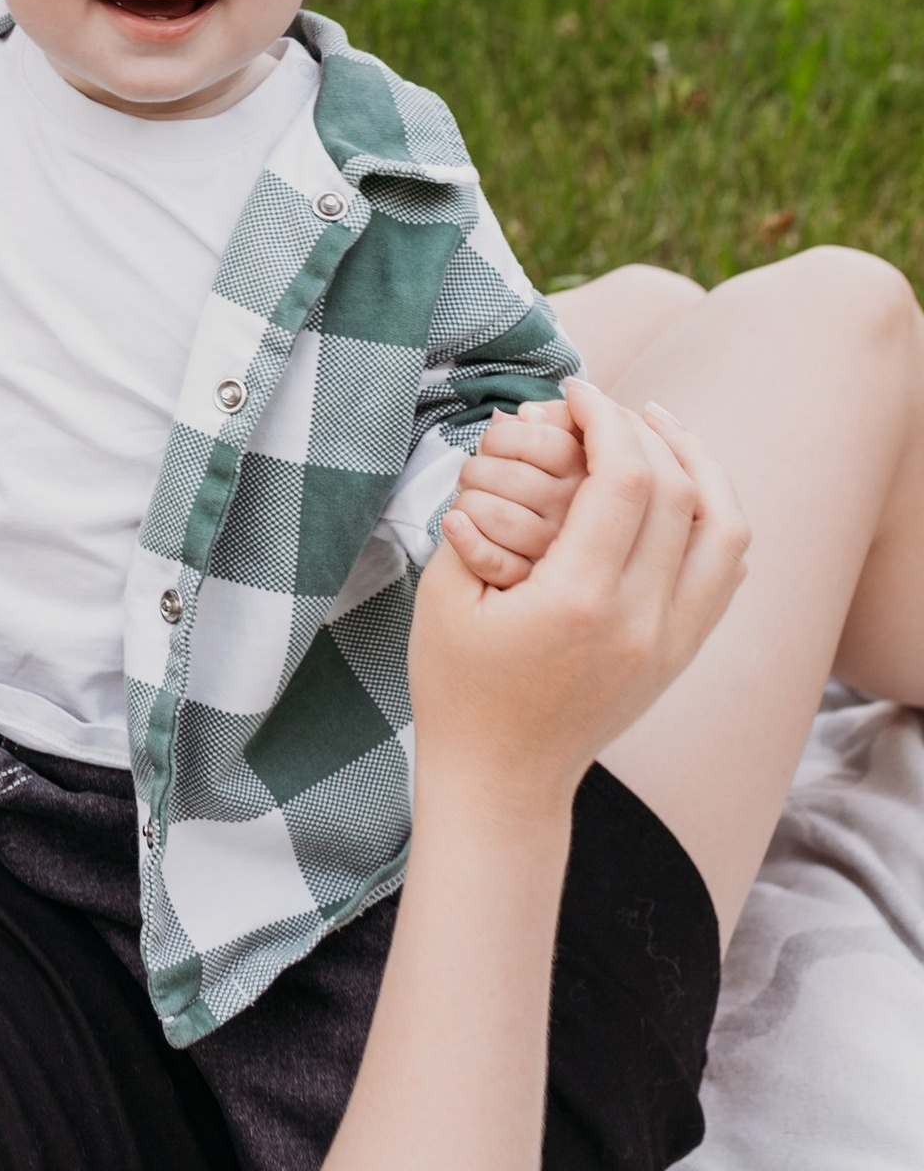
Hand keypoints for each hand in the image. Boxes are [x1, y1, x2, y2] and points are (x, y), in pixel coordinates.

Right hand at [409, 379, 746, 811]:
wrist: (504, 779)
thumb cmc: (460, 688)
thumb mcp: (444, 595)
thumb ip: (479, 518)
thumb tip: (516, 451)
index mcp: (579, 601)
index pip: (625, 478)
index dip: (605, 417)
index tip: (574, 391)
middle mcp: (642, 619)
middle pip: (679, 490)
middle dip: (641, 428)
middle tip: (601, 405)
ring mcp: (672, 639)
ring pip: (725, 528)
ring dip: (698, 464)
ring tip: (659, 428)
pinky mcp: (683, 652)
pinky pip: (727, 569)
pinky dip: (714, 514)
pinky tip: (680, 487)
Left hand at [444, 399, 583, 589]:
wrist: (533, 589)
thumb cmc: (538, 502)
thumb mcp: (560, 460)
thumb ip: (549, 428)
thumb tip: (526, 414)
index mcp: (592, 487)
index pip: (550, 444)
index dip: (506, 437)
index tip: (493, 447)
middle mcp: (580, 526)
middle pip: (516, 477)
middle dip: (479, 469)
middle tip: (474, 479)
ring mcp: (554, 561)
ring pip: (498, 514)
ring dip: (468, 502)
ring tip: (468, 506)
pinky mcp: (523, 590)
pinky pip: (491, 562)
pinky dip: (466, 539)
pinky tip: (455, 525)